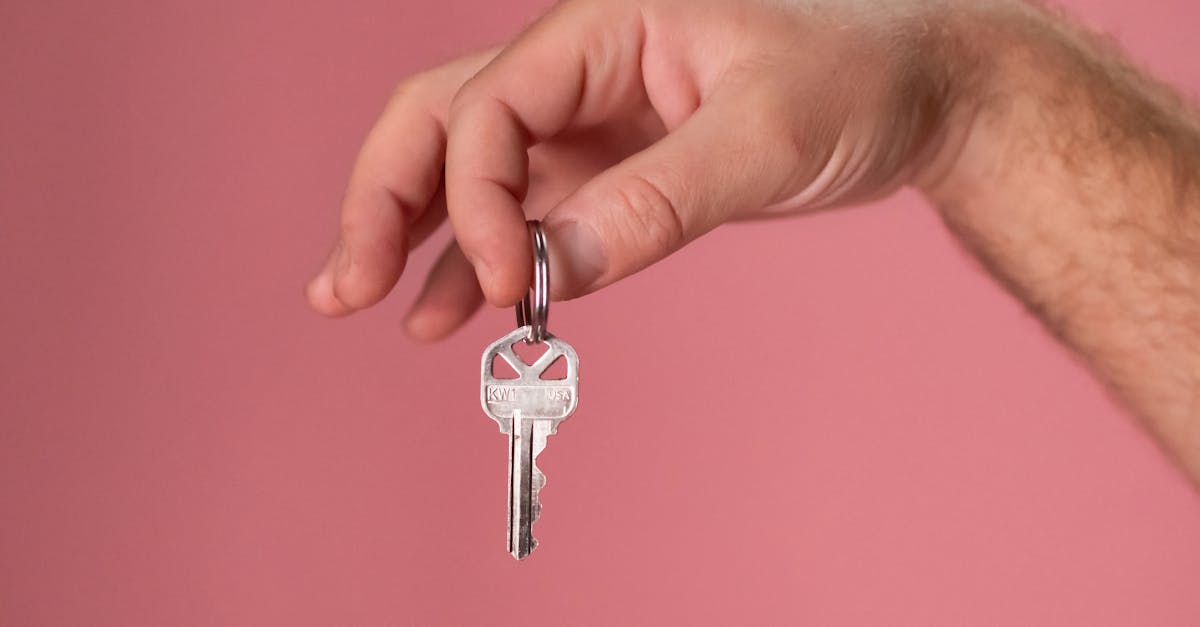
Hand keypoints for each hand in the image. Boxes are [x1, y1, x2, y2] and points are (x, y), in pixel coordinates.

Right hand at [306, 0, 966, 339]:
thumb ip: (659, 200)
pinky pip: (524, 213)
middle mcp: (577, 70)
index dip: (475, 201)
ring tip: (363, 302)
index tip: (506, 286)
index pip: (488, 110)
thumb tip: (557, 270)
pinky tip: (447, 310)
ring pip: (468, 170)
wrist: (921, 93)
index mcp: (599, 28)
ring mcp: (590, 123)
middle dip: (383, 199)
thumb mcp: (765, 133)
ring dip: (411, 232)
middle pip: (440, 121)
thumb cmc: (859, 76)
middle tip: (345, 286)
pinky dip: (480, 259)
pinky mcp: (614, 171)